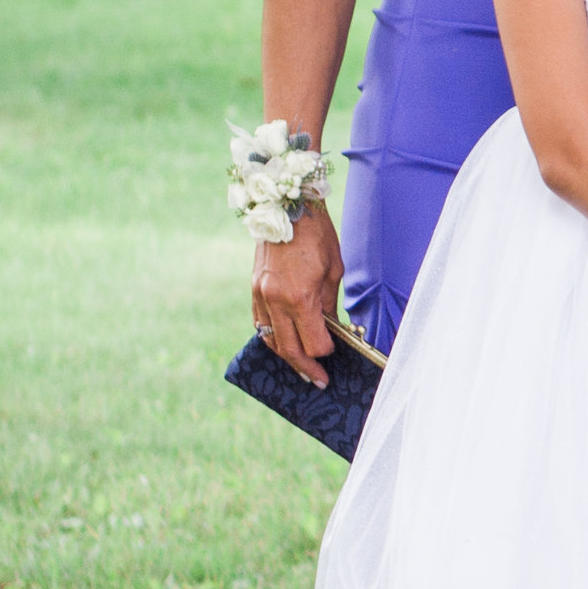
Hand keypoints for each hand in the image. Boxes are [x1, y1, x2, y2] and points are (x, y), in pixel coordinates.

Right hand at [252, 200, 343, 388]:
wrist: (286, 207)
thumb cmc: (317, 235)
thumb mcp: (332, 270)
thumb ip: (328, 304)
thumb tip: (329, 328)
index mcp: (299, 297)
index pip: (313, 341)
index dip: (325, 351)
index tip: (334, 354)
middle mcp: (275, 301)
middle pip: (289, 348)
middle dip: (305, 367)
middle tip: (318, 381)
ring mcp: (260, 295)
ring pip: (271, 339)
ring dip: (286, 356)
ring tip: (301, 368)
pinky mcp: (253, 289)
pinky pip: (260, 323)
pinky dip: (272, 337)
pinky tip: (283, 343)